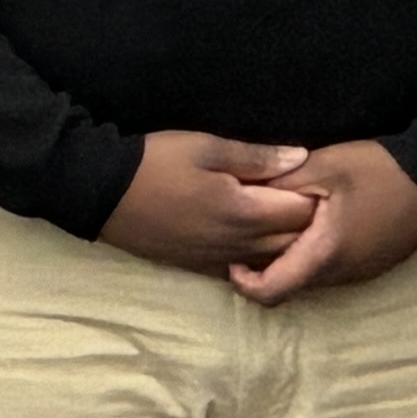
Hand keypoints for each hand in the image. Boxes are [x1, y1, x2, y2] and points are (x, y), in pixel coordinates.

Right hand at [102, 130, 318, 276]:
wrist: (99, 192)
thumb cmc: (154, 162)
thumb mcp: (206, 147)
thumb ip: (258, 158)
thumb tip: (302, 158)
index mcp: (244, 212)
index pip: (303, 213)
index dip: (317, 196)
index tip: (317, 179)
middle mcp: (236, 244)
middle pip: (294, 242)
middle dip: (308, 223)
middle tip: (309, 198)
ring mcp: (216, 260)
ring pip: (271, 261)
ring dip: (286, 242)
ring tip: (285, 215)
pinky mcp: (197, 266)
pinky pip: (243, 269)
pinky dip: (259, 258)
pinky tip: (256, 237)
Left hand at [229, 140, 416, 301]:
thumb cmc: (380, 170)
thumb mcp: (321, 167)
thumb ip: (277, 186)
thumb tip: (241, 196)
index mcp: (325, 253)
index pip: (271, 291)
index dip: (243, 283)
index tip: (234, 260)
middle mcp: (343, 273)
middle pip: (290, 287)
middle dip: (266, 269)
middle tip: (254, 238)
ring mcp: (363, 272)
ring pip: (312, 280)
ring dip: (294, 262)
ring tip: (284, 230)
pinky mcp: (376, 264)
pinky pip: (334, 272)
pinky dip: (316, 258)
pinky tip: (318, 229)